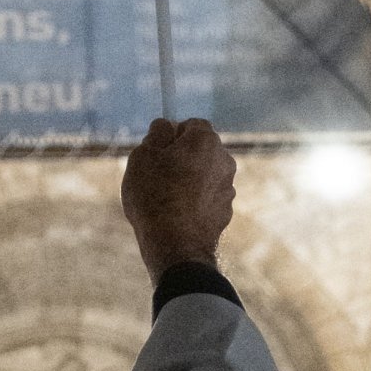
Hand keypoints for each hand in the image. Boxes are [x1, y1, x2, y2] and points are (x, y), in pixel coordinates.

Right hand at [121, 118, 235, 285]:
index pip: (191, 125)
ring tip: (163, 197)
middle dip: (181, 156)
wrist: (174, 245)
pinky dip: (194, 200)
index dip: (171, 135)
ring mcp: (228, 188)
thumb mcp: (143, 155)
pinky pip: (206, 197)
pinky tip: (174, 213)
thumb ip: (156, 134)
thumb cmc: (154, 195)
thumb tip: (166, 126)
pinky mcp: (225, 212)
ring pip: (204, 174)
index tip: (156, 151)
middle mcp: (224, 161)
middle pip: (200, 150)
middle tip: (156, 173)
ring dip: (188, 179)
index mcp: (206, 141)